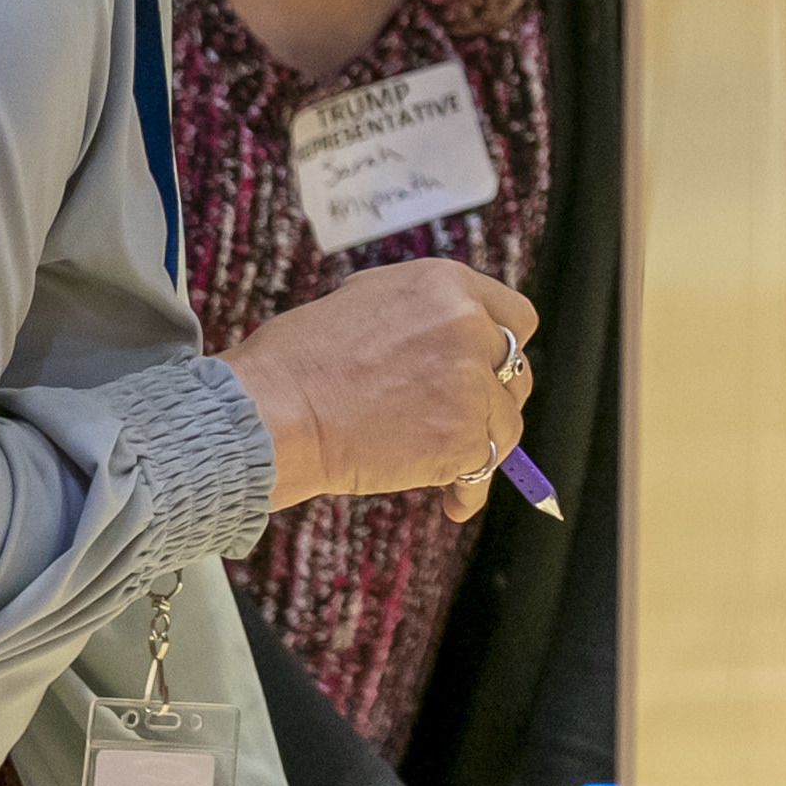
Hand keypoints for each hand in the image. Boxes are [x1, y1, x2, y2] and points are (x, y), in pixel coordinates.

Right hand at [224, 258, 536, 521]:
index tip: (490, 370)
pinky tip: (453, 498)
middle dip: (494, 395)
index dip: (501, 347)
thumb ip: (423, 314)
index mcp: (446, 286)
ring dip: (480, 440)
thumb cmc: (296, 362)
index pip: (516, 316)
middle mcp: (468, 327)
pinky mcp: (464, 438)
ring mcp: (471, 384)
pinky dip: (467, 487)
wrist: (269, 412)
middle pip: (516, 371)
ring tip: (442, 456)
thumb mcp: (366, 302)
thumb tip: (456, 333)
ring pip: (506, 422)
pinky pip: (485, 469)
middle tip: (461, 416)